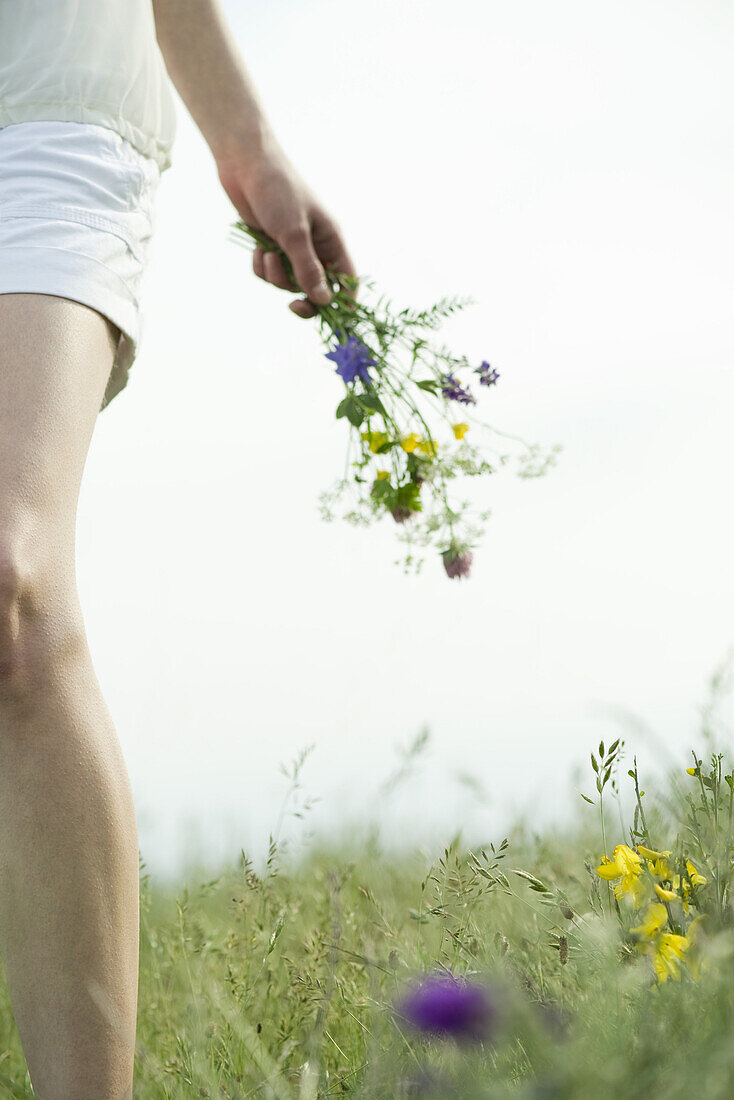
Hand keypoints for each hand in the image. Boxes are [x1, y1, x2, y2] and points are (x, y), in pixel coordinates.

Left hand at [216, 141, 358, 317]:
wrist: (244, 164)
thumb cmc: (277, 191)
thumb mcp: (294, 234)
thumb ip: (309, 270)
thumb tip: (325, 301)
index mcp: (331, 241)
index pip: (347, 279)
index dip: (342, 301)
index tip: (331, 318)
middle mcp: (315, 247)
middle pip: (317, 288)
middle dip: (303, 296)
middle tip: (292, 306)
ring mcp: (292, 247)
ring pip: (289, 282)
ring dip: (276, 275)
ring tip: (267, 253)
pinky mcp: (270, 245)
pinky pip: (269, 272)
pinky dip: (261, 266)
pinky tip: (256, 248)